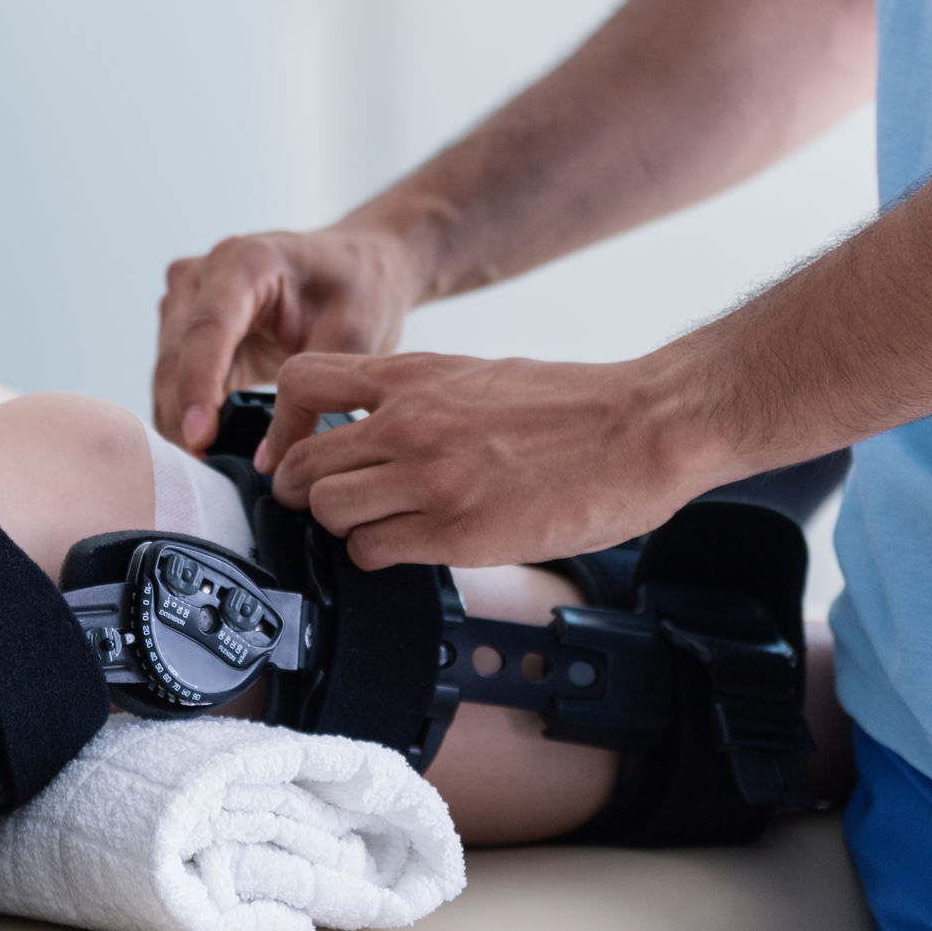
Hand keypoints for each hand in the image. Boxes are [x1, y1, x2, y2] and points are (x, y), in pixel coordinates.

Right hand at [152, 225, 426, 451]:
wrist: (357, 264)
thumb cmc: (360, 289)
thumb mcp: (353, 337)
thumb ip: (311, 392)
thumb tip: (271, 459)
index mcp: (246, 262)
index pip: (208, 328)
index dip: (199, 386)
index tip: (200, 438)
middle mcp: (203, 274)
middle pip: (177, 355)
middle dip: (187, 417)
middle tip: (210, 475)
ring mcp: (187, 298)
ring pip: (167, 373)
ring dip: (182, 421)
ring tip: (213, 471)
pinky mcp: (184, 325)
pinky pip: (174, 379)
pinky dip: (189, 415)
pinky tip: (211, 450)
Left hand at [254, 349, 734, 568]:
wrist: (646, 426)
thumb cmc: (573, 404)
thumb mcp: (475, 374)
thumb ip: (413, 397)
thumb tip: (367, 428)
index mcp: (412, 376)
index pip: (299, 383)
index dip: (285, 425)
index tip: (296, 450)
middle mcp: (410, 422)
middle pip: (301, 465)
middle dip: (306, 491)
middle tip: (332, 503)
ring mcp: (432, 479)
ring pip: (329, 512)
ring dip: (343, 528)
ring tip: (378, 527)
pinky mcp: (460, 532)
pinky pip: (372, 553)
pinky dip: (377, 557)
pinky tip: (409, 547)